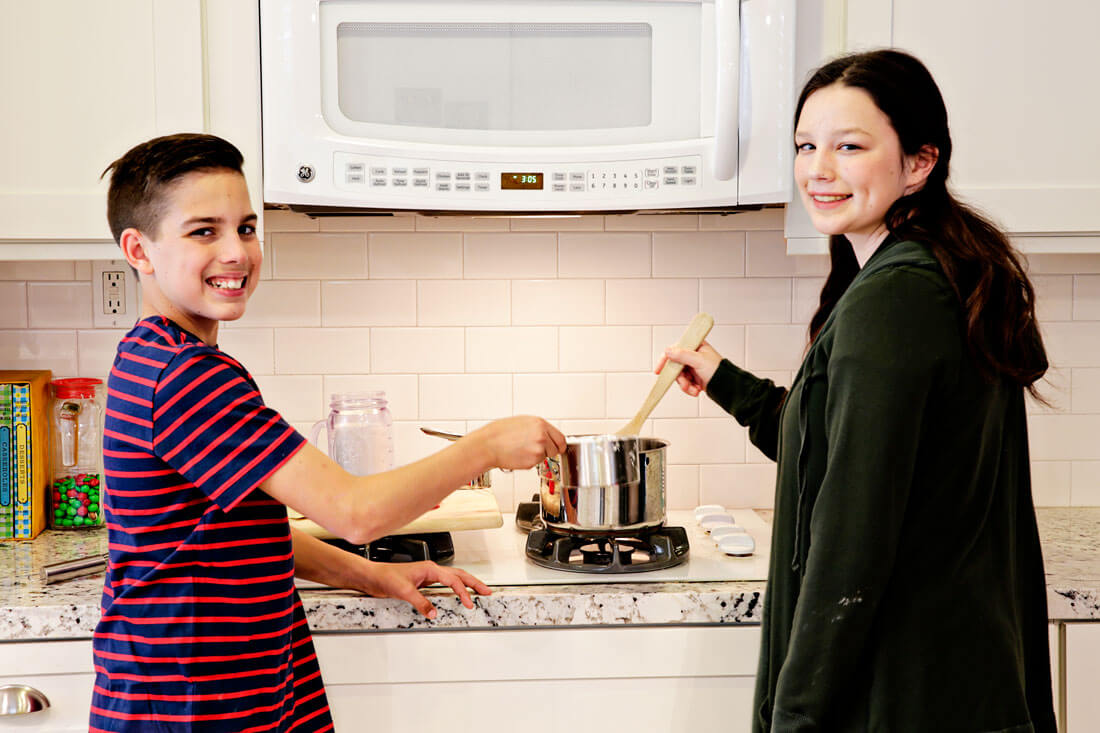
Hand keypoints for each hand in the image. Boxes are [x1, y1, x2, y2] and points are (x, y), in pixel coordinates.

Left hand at [358, 561, 491, 618]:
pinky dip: (456, 588)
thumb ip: (421, 602)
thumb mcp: (404, 591)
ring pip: (454, 577)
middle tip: (487, 591)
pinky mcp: (424, 582)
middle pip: (459, 575)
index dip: (463, 592)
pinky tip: (458, 594)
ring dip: (467, 584)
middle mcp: (431, 570)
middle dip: (475, 583)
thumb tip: (434, 612)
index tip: (469, 603)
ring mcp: (429, 575)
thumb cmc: (386, 577)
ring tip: (479, 591)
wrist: (374, 577)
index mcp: (430, 569)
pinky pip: (445, 584)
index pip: (453, 580)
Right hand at [466, 415, 566, 469]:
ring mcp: (538, 449)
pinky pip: (536, 463)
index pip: (561, 438)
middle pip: (556, 449)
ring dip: (538, 456)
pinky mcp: (532, 461)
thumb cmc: (500, 433)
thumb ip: (538, 428)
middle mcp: (542, 436)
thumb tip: (548, 435)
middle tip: (537, 450)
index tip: (559, 448)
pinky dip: (529, 461)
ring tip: (522, 449)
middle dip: (549, 451)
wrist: (488, 445)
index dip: (559, 444)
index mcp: (540, 424)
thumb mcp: (523, 422)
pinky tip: (518, 455)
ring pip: (546, 457)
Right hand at [655, 340, 722, 396]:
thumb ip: (682, 355)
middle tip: (685, 384)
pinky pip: (685, 383)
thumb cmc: (719, 371)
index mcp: (696, 346)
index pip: (675, 349)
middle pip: (676, 366)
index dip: (666, 359)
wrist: (728, 388)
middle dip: (680, 378)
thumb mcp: (699, 361)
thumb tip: (668, 351)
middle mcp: (693, 355)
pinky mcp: (695, 377)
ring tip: (694, 389)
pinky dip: (689, 388)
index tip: (658, 370)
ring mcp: (693, 366)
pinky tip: (697, 390)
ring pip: (679, 376)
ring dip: (685, 385)